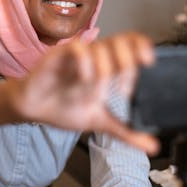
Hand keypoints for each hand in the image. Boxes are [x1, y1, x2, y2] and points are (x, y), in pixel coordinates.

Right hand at [12, 31, 159, 154]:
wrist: (34, 109)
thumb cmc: (64, 108)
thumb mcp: (100, 122)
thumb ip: (126, 133)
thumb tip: (153, 146)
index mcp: (109, 64)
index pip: (132, 44)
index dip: (143, 48)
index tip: (150, 63)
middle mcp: (96, 55)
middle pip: (122, 40)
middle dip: (128, 63)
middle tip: (124, 90)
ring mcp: (78, 53)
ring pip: (101, 47)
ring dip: (104, 73)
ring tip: (97, 96)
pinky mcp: (60, 54)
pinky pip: (79, 49)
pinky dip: (86, 65)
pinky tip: (84, 80)